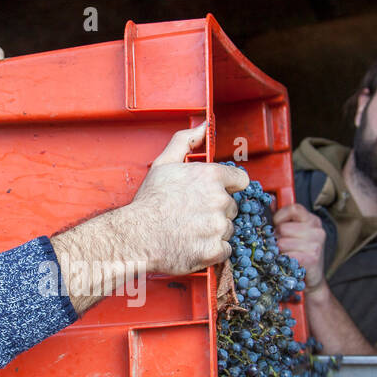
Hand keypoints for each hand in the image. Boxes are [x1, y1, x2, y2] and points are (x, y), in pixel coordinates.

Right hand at [122, 123, 247, 274]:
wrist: (136, 236)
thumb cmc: (149, 201)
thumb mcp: (164, 163)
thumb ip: (186, 141)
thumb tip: (204, 125)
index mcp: (211, 177)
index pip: (240, 180)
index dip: (228, 188)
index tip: (215, 194)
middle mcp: (219, 200)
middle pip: (231, 207)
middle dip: (216, 211)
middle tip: (192, 215)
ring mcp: (218, 226)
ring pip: (227, 229)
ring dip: (213, 232)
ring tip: (189, 231)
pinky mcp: (215, 250)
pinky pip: (225, 250)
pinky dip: (212, 251)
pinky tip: (193, 245)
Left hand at [274, 202, 326, 292]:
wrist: (312, 279)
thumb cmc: (300, 254)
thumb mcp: (294, 233)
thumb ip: (282, 218)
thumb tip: (268, 201)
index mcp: (312, 220)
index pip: (293, 209)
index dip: (279, 217)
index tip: (277, 226)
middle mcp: (317, 230)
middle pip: (283, 228)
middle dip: (277, 238)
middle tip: (282, 247)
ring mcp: (316, 244)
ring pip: (282, 243)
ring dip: (279, 252)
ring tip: (285, 256)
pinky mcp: (312, 259)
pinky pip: (287, 256)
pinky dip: (283, 261)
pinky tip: (287, 264)